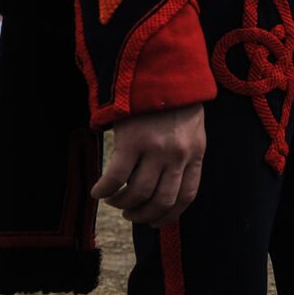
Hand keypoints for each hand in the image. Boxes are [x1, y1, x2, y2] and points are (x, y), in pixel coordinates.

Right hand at [91, 103, 204, 226]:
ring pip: (138, 193)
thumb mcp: (191, 130)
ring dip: (123, 204)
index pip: (186, 195)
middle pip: (162, 200)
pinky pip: (115, 179)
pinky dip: (105, 191)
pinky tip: (98, 192)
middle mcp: (178, 155)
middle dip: (144, 215)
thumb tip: (168, 187)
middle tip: (131, 214)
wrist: (162, 72)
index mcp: (195, 152)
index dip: (170, 215)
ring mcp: (155, 149)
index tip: (155, 223)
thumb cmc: (175, 102)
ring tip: (114, 201)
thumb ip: (185, 156)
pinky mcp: (132, 142)